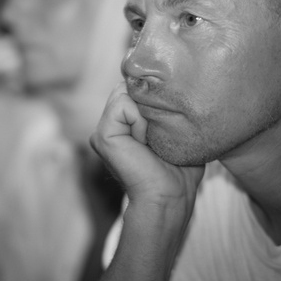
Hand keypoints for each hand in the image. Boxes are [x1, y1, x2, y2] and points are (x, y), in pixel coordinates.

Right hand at [90, 82, 204, 208]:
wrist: (169, 197)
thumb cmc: (179, 170)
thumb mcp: (176, 130)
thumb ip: (166, 106)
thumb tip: (173, 83)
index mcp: (125, 122)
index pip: (134, 87)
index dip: (152, 93)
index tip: (166, 119)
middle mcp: (111, 124)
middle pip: (127, 86)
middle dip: (148, 101)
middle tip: (159, 131)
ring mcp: (103, 129)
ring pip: (124, 92)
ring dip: (145, 113)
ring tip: (151, 138)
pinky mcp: (101, 135)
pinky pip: (122, 106)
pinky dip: (139, 121)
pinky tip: (144, 142)